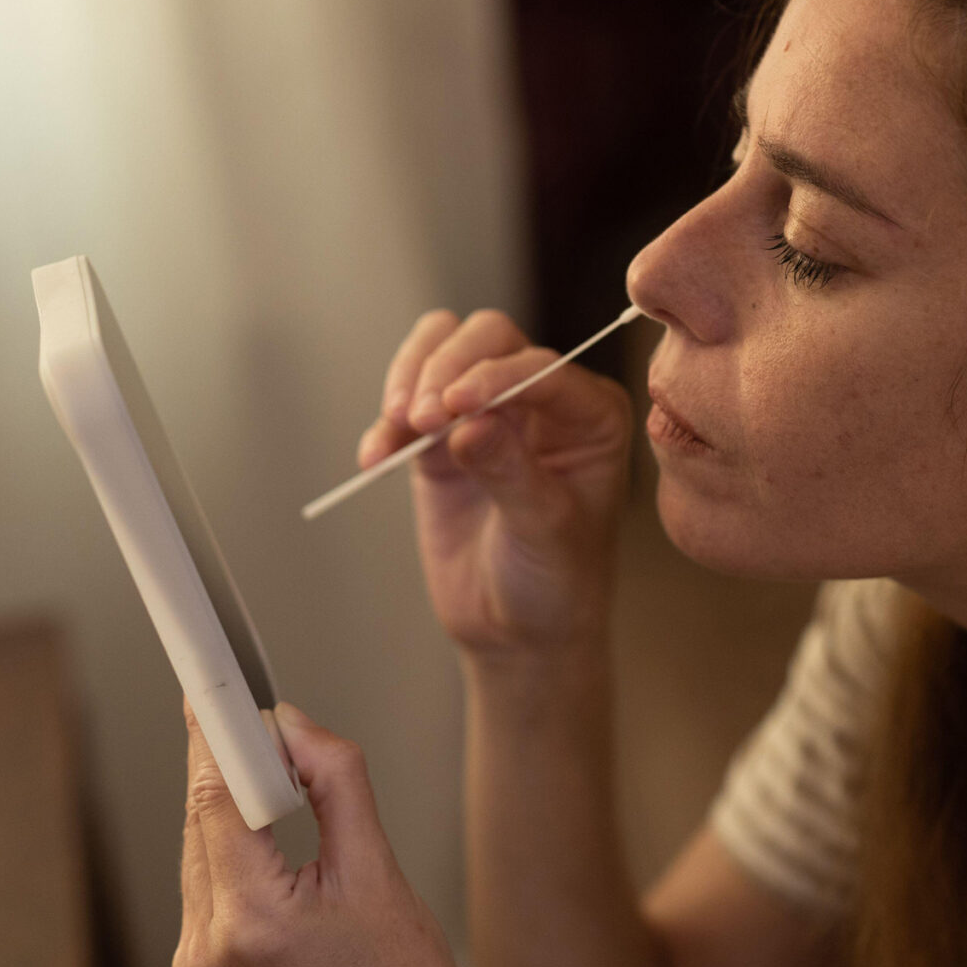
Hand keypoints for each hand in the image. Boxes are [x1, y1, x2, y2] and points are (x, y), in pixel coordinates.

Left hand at [172, 699, 486, 966]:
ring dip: (236, 806)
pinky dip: (234, 846)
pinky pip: (207, 880)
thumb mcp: (380, 868)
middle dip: (235, 764)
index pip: (216, 796)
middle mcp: (207, 946)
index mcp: (251, 922)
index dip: (217, 732)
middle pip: (202, 817)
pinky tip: (275, 836)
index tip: (215, 683)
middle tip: (271, 723)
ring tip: (291, 788)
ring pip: (200, 845)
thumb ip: (334, 781)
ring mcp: (197, 964)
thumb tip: (291, 723)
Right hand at [362, 308, 633, 654]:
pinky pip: (407, 403)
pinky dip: (387, 424)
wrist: (517, 629)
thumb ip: (511, 474)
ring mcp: (489, 412)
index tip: (453, 403)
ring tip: (398, 426)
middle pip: (489, 337)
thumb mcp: (543, 531)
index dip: (494, 374)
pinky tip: (375, 458)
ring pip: (444, 348)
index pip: (540, 366)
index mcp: (590, 414)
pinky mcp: (443, 437)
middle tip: (420, 417)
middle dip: (447, 366)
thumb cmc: (556, 580)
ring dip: (411, 376)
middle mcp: (542, 400)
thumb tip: (471, 425)